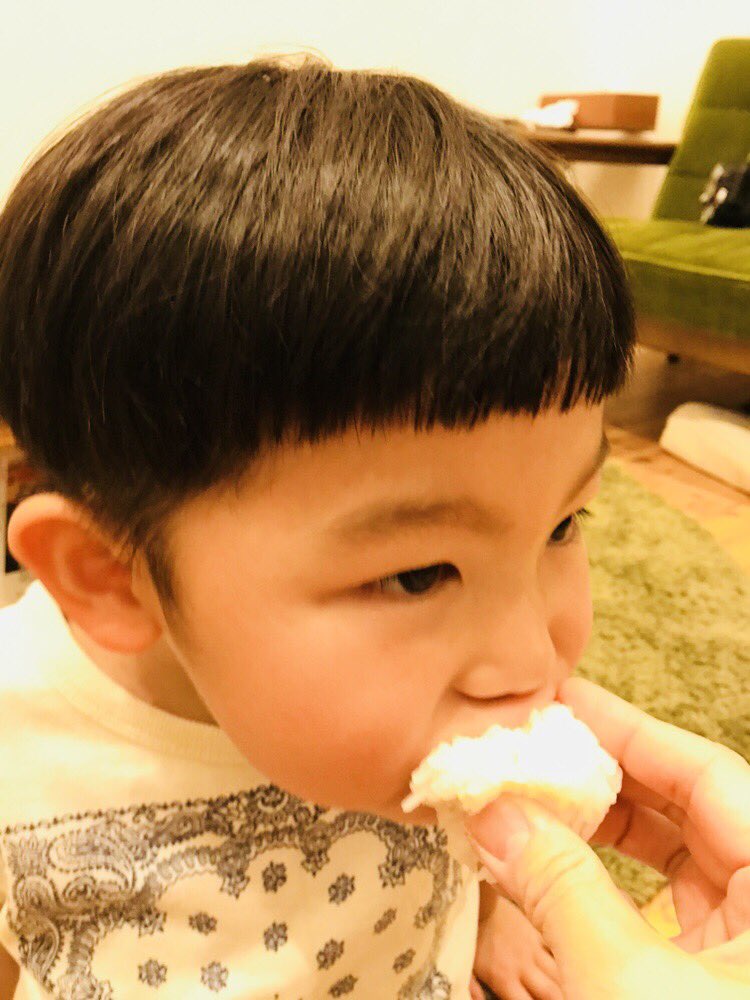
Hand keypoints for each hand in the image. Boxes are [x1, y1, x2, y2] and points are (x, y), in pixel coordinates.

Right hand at [465, 676, 749, 999]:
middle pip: (689, 809)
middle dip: (606, 774)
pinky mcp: (714, 982)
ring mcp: (745, 948)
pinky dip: (601, 881)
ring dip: (597, 827)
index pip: (709, 774)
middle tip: (539, 745)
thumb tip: (495, 813)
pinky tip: (550, 865)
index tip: (565, 700)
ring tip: (533, 798)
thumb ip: (561, 888)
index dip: (631, 730)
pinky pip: (658, 906)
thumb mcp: (627, 983)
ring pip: (673, 858)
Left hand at [471, 886, 561, 999]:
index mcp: (504, 979)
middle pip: (552, 993)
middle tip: (565, 999)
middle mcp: (523, 966)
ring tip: (567, 987)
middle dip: (561, 999)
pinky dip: (563, 960)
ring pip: (560, 972)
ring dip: (564, 983)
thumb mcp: (469, 969)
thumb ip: (475, 990)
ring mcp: (533, 948)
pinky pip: (557, 950)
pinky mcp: (538, 933)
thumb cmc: (472, 940)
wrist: (479, 904)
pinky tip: (566, 966)